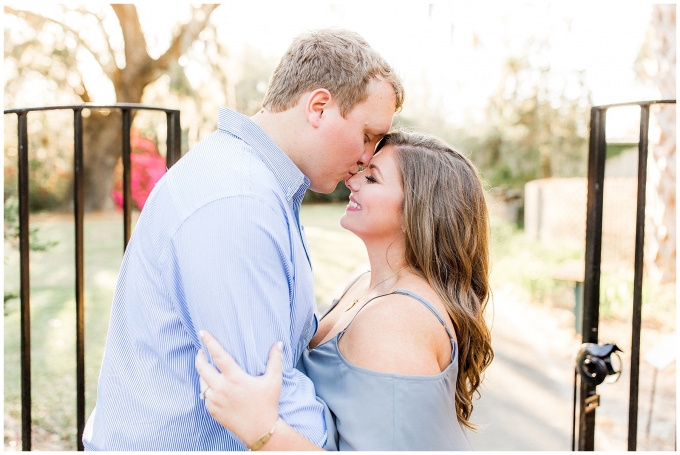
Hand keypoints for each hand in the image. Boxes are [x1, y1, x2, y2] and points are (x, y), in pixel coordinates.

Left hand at [195, 330, 282, 446]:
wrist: (260, 430)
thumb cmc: (267, 404)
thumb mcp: (274, 381)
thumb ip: (275, 360)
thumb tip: (278, 343)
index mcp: (235, 378)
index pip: (218, 355)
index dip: (209, 342)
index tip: (202, 332)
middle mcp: (221, 388)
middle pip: (202, 367)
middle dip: (199, 356)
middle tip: (201, 351)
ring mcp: (214, 400)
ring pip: (201, 381)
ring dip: (202, 373)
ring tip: (207, 367)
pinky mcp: (212, 410)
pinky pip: (204, 395)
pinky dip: (206, 388)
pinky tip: (211, 385)